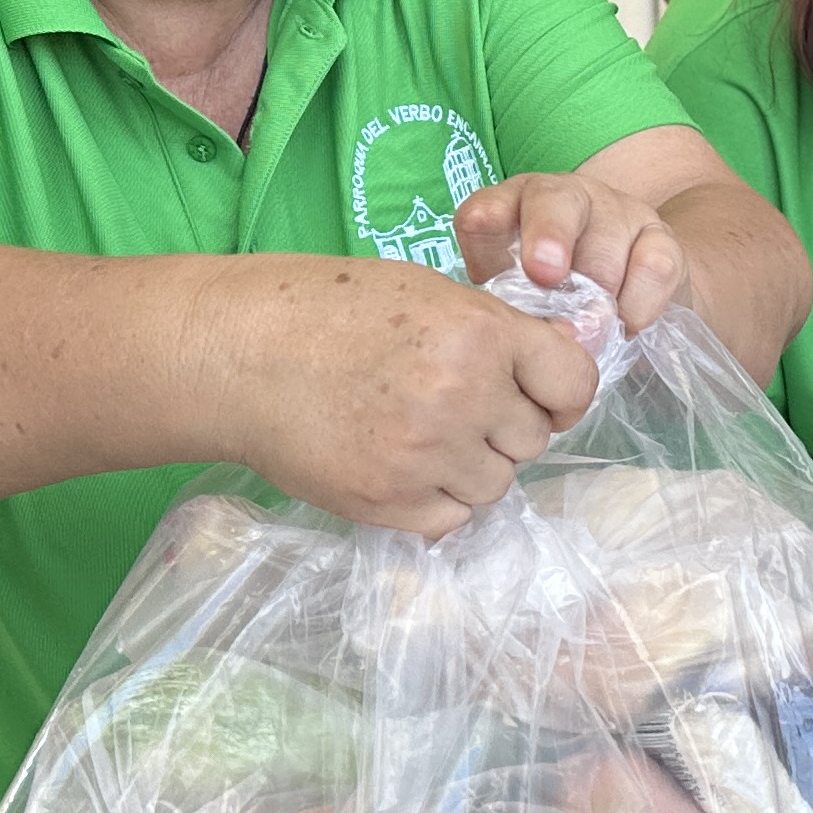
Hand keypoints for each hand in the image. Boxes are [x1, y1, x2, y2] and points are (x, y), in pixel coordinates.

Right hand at [207, 255, 601, 536]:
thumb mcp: (427, 293)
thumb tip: (564, 363)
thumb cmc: (330, 310)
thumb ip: (496, 332)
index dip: (559, 391)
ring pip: (495, 484)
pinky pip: (451, 519)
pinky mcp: (391, 502)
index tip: (539, 393)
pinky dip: (434, 500)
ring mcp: (427, 455)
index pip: (573, 381)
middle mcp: (464, 395)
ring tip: (415, 432)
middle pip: (532, 438)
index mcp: (481, 334)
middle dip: (503, 426)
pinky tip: (398, 463)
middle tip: (450, 404)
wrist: (239, 354)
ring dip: (469, 466)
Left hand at [456, 172, 689, 332]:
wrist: (630, 302)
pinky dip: (640, 302)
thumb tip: (534, 340)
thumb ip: (518, 315)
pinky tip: (629, 325)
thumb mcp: (523, 309)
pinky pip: (654, 265)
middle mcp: (563, 198)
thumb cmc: (557, 307)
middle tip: (547, 276)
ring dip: (598, 292)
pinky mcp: (661, 238)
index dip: (489, 224)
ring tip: (590, 330)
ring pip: (607, 237)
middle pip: (552, 199)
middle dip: (549, 235)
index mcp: (512, 212)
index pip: (490, 206)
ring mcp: (615, 211)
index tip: (490, 264)